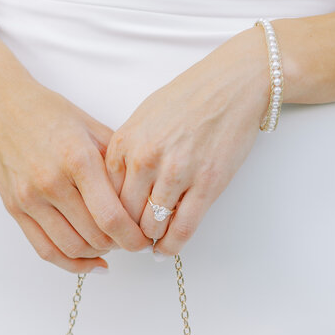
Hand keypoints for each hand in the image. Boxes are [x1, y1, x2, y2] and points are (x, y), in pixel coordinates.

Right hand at [0, 48, 149, 272]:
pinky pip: (45, 249)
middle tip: (133, 240)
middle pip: (95, 236)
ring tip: (111, 244)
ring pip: (73, 247)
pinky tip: (90, 262)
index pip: (112, 216)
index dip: (134, 236)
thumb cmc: (48, 111)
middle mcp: (51, 182)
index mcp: (77, 159)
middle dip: (121, 244)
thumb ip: (118, 161)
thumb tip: (146, 193)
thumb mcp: (91, 126)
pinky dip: (71, 263)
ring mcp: (29, 198)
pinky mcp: (14, 209)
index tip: (146, 238)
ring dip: (98, 253)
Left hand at [104, 26, 271, 255]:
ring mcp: (176, 173)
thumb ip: (126, 153)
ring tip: (149, 244)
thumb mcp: (142, 118)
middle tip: (128, 242)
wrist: (231, 84)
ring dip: (149, 240)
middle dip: (124, 233)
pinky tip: (167, 250)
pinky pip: (182, 228)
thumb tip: (116, 189)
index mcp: (124, 142)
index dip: (105, 216)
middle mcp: (145, 159)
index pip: (102, 194)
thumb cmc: (187, 98)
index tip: (109, 226)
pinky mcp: (206, 184)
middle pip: (123, 215)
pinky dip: (172, 246)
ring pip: (151, 226)